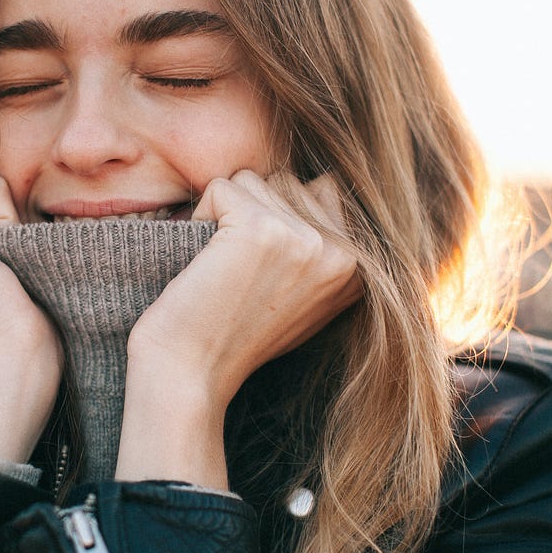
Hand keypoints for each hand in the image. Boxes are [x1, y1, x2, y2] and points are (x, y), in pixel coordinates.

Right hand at [0, 169, 62, 460]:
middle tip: (4, 276)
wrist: (8, 364)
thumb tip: (1, 189)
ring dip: (10, 221)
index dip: (9, 224)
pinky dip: (9, 220)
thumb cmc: (19, 333)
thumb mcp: (5, 271)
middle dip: (8, 218)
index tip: (4, 278)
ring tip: (1, 273)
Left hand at [116, 171, 358, 486]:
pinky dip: (200, 214)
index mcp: (361, 270)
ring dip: (225, 215)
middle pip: (289, 180)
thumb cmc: (232, 336)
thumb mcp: (302, 296)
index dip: (279, 217)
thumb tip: (324, 183)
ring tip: (223, 268)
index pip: (324, 190)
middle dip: (252, 211)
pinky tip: (205, 261)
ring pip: (255, 179)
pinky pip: (222, 185)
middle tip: (238, 273)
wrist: (190, 373)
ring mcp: (307, 239)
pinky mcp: (262, 227)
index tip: (260, 273)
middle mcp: (344, 253)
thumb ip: (322, 246)